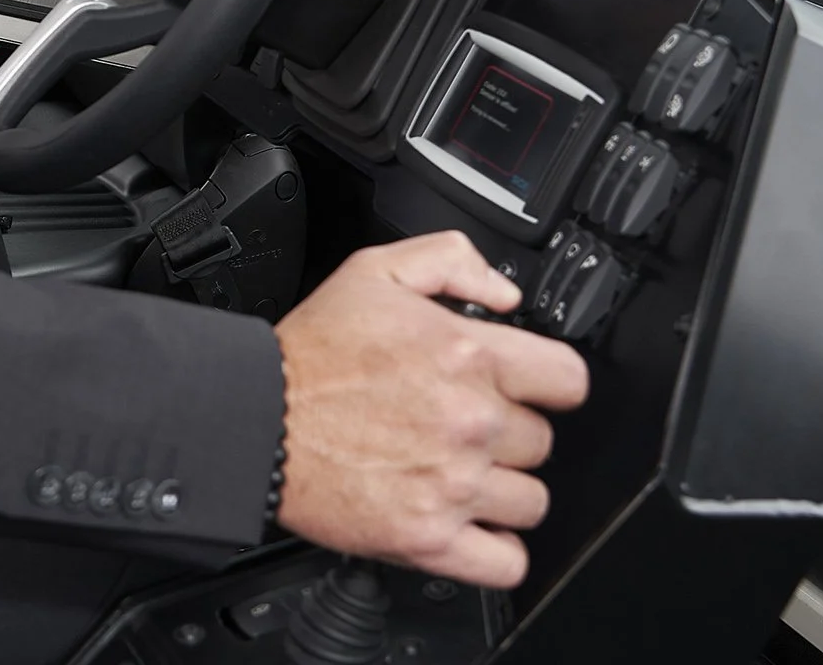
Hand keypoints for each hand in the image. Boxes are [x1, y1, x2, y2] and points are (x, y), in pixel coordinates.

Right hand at [272, 232, 589, 588]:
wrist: (254, 420)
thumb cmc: (309, 354)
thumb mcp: (375, 271)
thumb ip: (451, 260)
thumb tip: (505, 295)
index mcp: (468, 356)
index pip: (568, 381)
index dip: (548, 382)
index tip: (527, 388)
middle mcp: (469, 422)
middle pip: (543, 443)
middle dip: (509, 433)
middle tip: (465, 426)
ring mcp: (452, 485)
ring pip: (531, 502)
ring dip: (502, 489)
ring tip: (461, 473)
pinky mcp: (428, 538)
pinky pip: (506, 561)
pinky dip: (496, 550)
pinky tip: (472, 525)